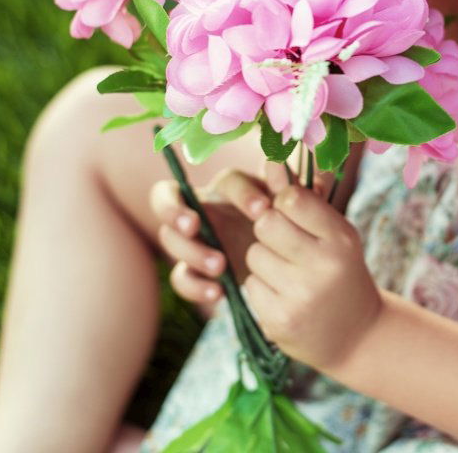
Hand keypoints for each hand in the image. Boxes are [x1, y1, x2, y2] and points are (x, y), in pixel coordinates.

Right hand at [149, 166, 272, 307]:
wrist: (282, 264)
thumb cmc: (282, 223)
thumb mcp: (287, 206)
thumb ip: (285, 185)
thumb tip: (278, 162)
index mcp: (230, 188)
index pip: (226, 180)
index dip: (240, 192)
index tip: (262, 210)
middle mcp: (204, 208)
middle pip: (170, 201)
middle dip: (177, 213)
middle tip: (194, 226)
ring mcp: (196, 240)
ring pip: (170, 239)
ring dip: (190, 251)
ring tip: (220, 267)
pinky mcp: (196, 270)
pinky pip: (181, 277)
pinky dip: (195, 286)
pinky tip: (218, 294)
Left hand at [243, 180, 382, 373]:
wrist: (358, 336)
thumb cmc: (341, 271)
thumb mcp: (337, 234)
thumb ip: (306, 200)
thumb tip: (271, 160)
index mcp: (340, 238)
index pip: (292, 199)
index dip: (284, 202)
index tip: (293, 212)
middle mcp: (323, 266)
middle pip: (266, 223)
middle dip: (269, 228)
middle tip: (285, 241)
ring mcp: (300, 297)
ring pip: (254, 254)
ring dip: (265, 259)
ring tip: (288, 272)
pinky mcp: (279, 322)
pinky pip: (251, 285)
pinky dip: (262, 287)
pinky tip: (284, 296)